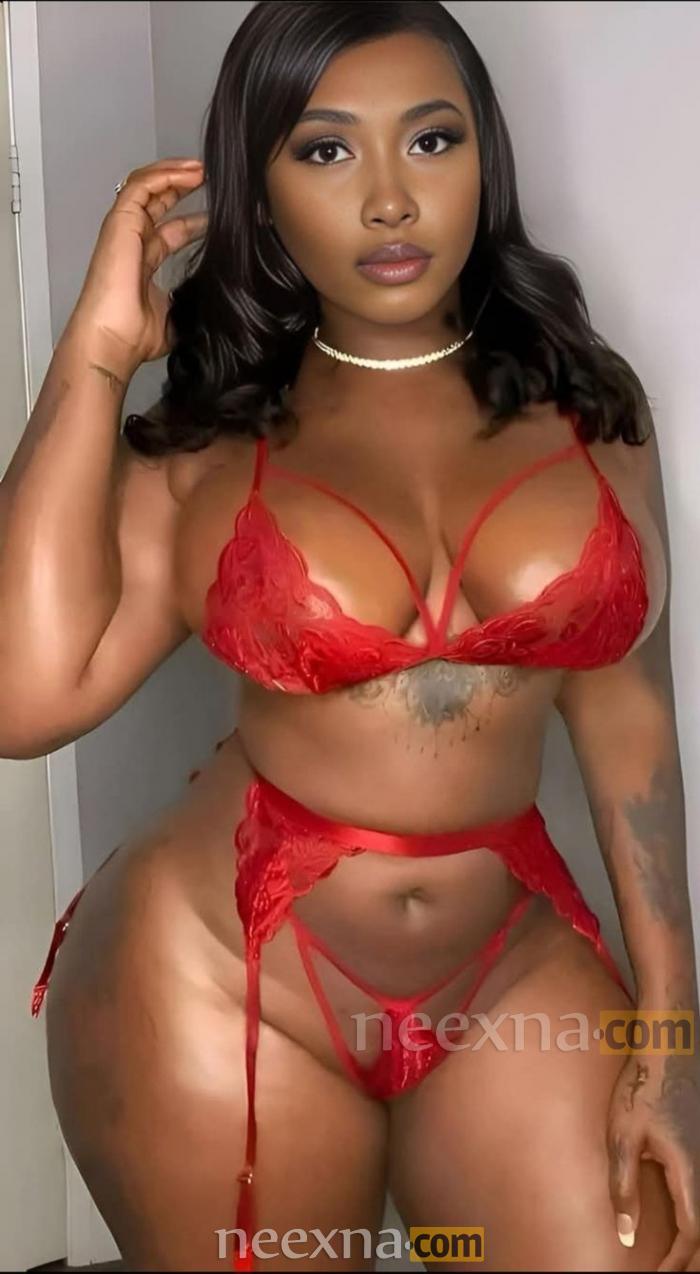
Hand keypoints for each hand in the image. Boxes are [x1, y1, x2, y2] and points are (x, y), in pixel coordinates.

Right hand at [66, 157, 206, 379]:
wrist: (113, 340)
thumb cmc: (135, 337)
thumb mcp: (177, 316)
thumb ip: (192, 301)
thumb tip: (218, 301)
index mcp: (144, 262)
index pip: (172, 231)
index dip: (196, 220)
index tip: (221, 216)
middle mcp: (133, 242)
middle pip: (158, 201)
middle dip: (184, 186)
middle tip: (213, 179)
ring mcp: (124, 230)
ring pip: (147, 186)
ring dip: (175, 173)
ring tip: (203, 168)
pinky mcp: (120, 223)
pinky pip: (141, 186)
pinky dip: (166, 175)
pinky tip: (190, 173)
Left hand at [607, 1049, 699, 1269]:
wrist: (668, 1047)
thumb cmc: (642, 1088)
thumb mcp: (623, 1137)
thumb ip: (624, 1187)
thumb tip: (626, 1236)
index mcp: (690, 1174)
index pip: (692, 1236)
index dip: (676, 1263)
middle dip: (688, 1260)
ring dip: (692, 1242)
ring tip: (672, 1260)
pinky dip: (693, 1221)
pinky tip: (680, 1226)